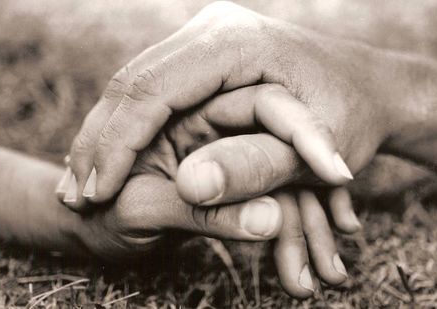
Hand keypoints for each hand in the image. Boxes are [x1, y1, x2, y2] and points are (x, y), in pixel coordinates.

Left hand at [59, 117, 360, 297]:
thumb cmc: (104, 219)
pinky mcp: (238, 188)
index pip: (263, 107)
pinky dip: (295, 236)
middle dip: (315, 199)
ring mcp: (232, 160)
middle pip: (285, 149)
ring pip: (287, 185)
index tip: (339, 174)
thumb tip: (270, 218)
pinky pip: (276, 205)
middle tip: (342, 236)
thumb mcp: (143, 211)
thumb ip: (203, 211)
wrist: (94, 233)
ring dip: (310, 230)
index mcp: (191, 115)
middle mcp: (219, 130)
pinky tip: (317, 261)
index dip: (304, 137)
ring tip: (327, 276)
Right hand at [66, 2, 396, 206]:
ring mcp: (209, 39)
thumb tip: (190, 184)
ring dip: (107, 138)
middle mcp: (215, 30)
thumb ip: (255, 168)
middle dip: (101, 143)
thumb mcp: (315, 153)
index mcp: (235, 43)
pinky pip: (153, 89)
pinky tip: (110, 160)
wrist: (373, 90)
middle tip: (74, 196)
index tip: (94, 196)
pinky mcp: (208, 56)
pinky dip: (129, 129)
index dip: (117, 146)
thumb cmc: (354, 120)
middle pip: (134, 83)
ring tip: (81, 185)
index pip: (152, 91)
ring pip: (135, 85)